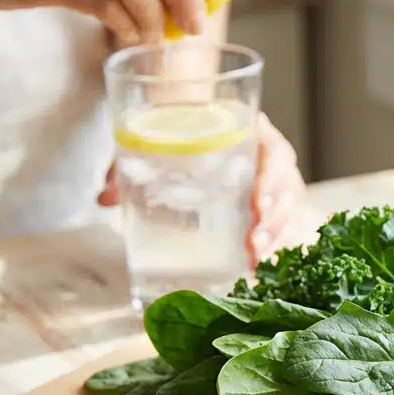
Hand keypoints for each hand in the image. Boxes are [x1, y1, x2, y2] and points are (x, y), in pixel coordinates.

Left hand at [99, 114, 306, 259]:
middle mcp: (269, 159)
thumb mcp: (159, 140)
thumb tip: (105, 198)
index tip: (256, 204)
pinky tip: (258, 269)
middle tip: (253, 243)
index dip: (272, 180)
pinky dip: (273, 249)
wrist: (193, 125)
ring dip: (275, 238)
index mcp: (253, 131)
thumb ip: (132, 163)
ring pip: (288, 212)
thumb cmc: (184, 131)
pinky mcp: (268, 208)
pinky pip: (281, 228)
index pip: (275, 153)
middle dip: (275, 220)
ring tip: (255, 262)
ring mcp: (273, 185)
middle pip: (288, 189)